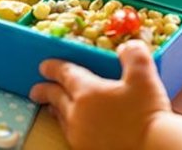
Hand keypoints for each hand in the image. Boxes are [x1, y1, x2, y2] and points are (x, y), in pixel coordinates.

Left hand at [29, 40, 171, 149]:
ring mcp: (80, 135)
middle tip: (35, 90)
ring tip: (51, 107)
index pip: (65, 74)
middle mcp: (78, 114)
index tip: (44, 66)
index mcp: (87, 91)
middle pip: (57, 98)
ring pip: (62, 118)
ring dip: (55, 109)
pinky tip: (73, 128)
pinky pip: (70, 135)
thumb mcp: (144, 75)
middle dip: (45, 91)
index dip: (54, 68)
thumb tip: (126, 46)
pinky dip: (67, 126)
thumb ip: (133, 55)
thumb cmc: (146, 112)